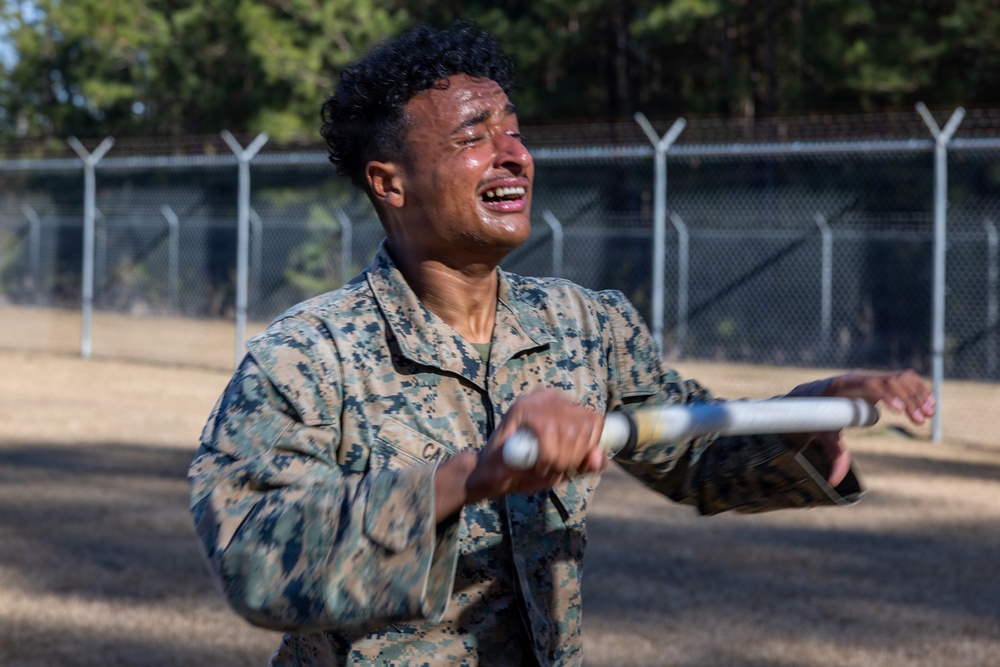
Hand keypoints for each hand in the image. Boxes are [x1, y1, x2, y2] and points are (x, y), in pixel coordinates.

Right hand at [468, 388, 606, 500]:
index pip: (595, 421)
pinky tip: (537, 465)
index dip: (590, 447)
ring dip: (561, 459)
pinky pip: (548, 432)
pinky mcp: (521, 408)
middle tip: (555, 469)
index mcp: (564, 408)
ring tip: (544, 468)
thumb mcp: (564, 469)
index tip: (573, 464)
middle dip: (575, 457)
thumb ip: (584, 464)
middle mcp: (552, 398)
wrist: (490, 477)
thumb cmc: (528, 470)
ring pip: (569, 429)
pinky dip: (547, 456)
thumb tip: (600, 458)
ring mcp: (535, 400)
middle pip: (584, 425)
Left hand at [785, 369, 934, 487]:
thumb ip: (831, 455)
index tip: (899, 411)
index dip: (884, 394)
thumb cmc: (816, 417)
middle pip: (889, 380)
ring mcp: (870, 376)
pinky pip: (903, 380)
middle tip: (919, 421)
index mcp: (841, 386)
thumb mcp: (821, 435)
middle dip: (907, 398)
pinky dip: (918, 389)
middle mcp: (858, 377)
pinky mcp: (879, 380)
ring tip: (929, 414)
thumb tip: (833, 483)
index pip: (866, 383)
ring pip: (900, 378)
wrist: (812, 399)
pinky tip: (930, 404)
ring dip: (917, 394)